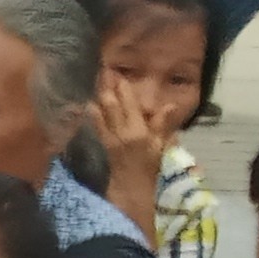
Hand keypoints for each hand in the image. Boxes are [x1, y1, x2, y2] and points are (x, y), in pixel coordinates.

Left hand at [91, 67, 182, 185]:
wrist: (132, 186)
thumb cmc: (150, 166)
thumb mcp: (160, 145)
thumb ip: (162, 124)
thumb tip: (170, 105)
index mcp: (139, 130)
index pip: (131, 104)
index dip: (124, 89)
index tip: (119, 74)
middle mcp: (123, 131)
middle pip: (113, 104)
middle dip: (108, 87)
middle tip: (104, 71)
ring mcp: (111, 137)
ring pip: (103, 112)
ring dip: (99, 96)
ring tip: (96, 81)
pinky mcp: (103, 143)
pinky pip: (97, 125)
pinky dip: (93, 113)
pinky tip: (89, 103)